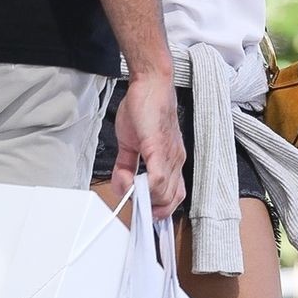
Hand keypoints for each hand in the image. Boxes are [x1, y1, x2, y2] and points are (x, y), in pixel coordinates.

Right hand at [111, 75, 184, 219]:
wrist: (151, 83)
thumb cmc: (145, 108)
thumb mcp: (132, 143)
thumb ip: (126, 166)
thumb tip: (122, 184)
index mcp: (171, 161)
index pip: (173, 197)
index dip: (159, 210)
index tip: (143, 215)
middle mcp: (176, 161)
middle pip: (170, 201)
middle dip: (150, 209)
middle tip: (132, 202)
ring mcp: (170, 156)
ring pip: (166, 195)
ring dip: (145, 199)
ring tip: (129, 189)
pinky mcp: (159, 148)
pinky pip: (158, 179)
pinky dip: (146, 188)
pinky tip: (133, 183)